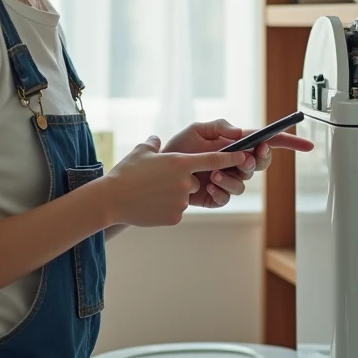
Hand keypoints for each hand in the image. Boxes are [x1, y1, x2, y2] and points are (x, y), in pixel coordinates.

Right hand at [104, 137, 248, 226]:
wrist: (112, 200)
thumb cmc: (126, 173)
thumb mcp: (141, 152)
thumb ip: (153, 144)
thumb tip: (156, 140)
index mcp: (181, 163)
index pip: (214, 159)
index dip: (231, 157)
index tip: (245, 156)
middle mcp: (186, 182)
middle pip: (195, 180)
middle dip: (182, 181)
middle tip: (158, 181)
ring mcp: (182, 201)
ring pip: (185, 196)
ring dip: (172, 195)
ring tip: (150, 193)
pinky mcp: (176, 217)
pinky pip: (176, 211)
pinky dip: (166, 208)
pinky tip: (150, 206)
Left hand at [162, 119, 314, 207]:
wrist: (159, 171)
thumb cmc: (179, 148)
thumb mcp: (198, 129)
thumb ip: (220, 126)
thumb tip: (239, 132)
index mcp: (236, 145)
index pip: (268, 142)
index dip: (289, 143)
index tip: (306, 145)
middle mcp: (236, 163)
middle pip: (261, 165)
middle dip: (256, 162)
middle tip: (245, 158)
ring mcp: (228, 180)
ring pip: (244, 184)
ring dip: (231, 179)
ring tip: (212, 174)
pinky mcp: (217, 197)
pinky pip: (228, 198)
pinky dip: (220, 192)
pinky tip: (208, 186)